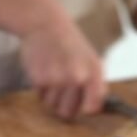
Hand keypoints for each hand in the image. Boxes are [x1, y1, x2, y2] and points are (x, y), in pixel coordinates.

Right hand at [20, 5, 106, 119]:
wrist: (46, 23)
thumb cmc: (69, 43)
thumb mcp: (91, 60)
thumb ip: (96, 85)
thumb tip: (96, 108)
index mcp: (93, 73)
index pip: (92, 108)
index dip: (86, 109)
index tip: (83, 105)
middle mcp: (77, 76)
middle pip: (68, 113)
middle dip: (64, 104)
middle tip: (63, 87)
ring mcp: (57, 78)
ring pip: (52, 106)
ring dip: (51, 96)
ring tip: (53, 76)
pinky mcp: (40, 78)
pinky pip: (40, 97)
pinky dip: (41, 88)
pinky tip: (44, 70)